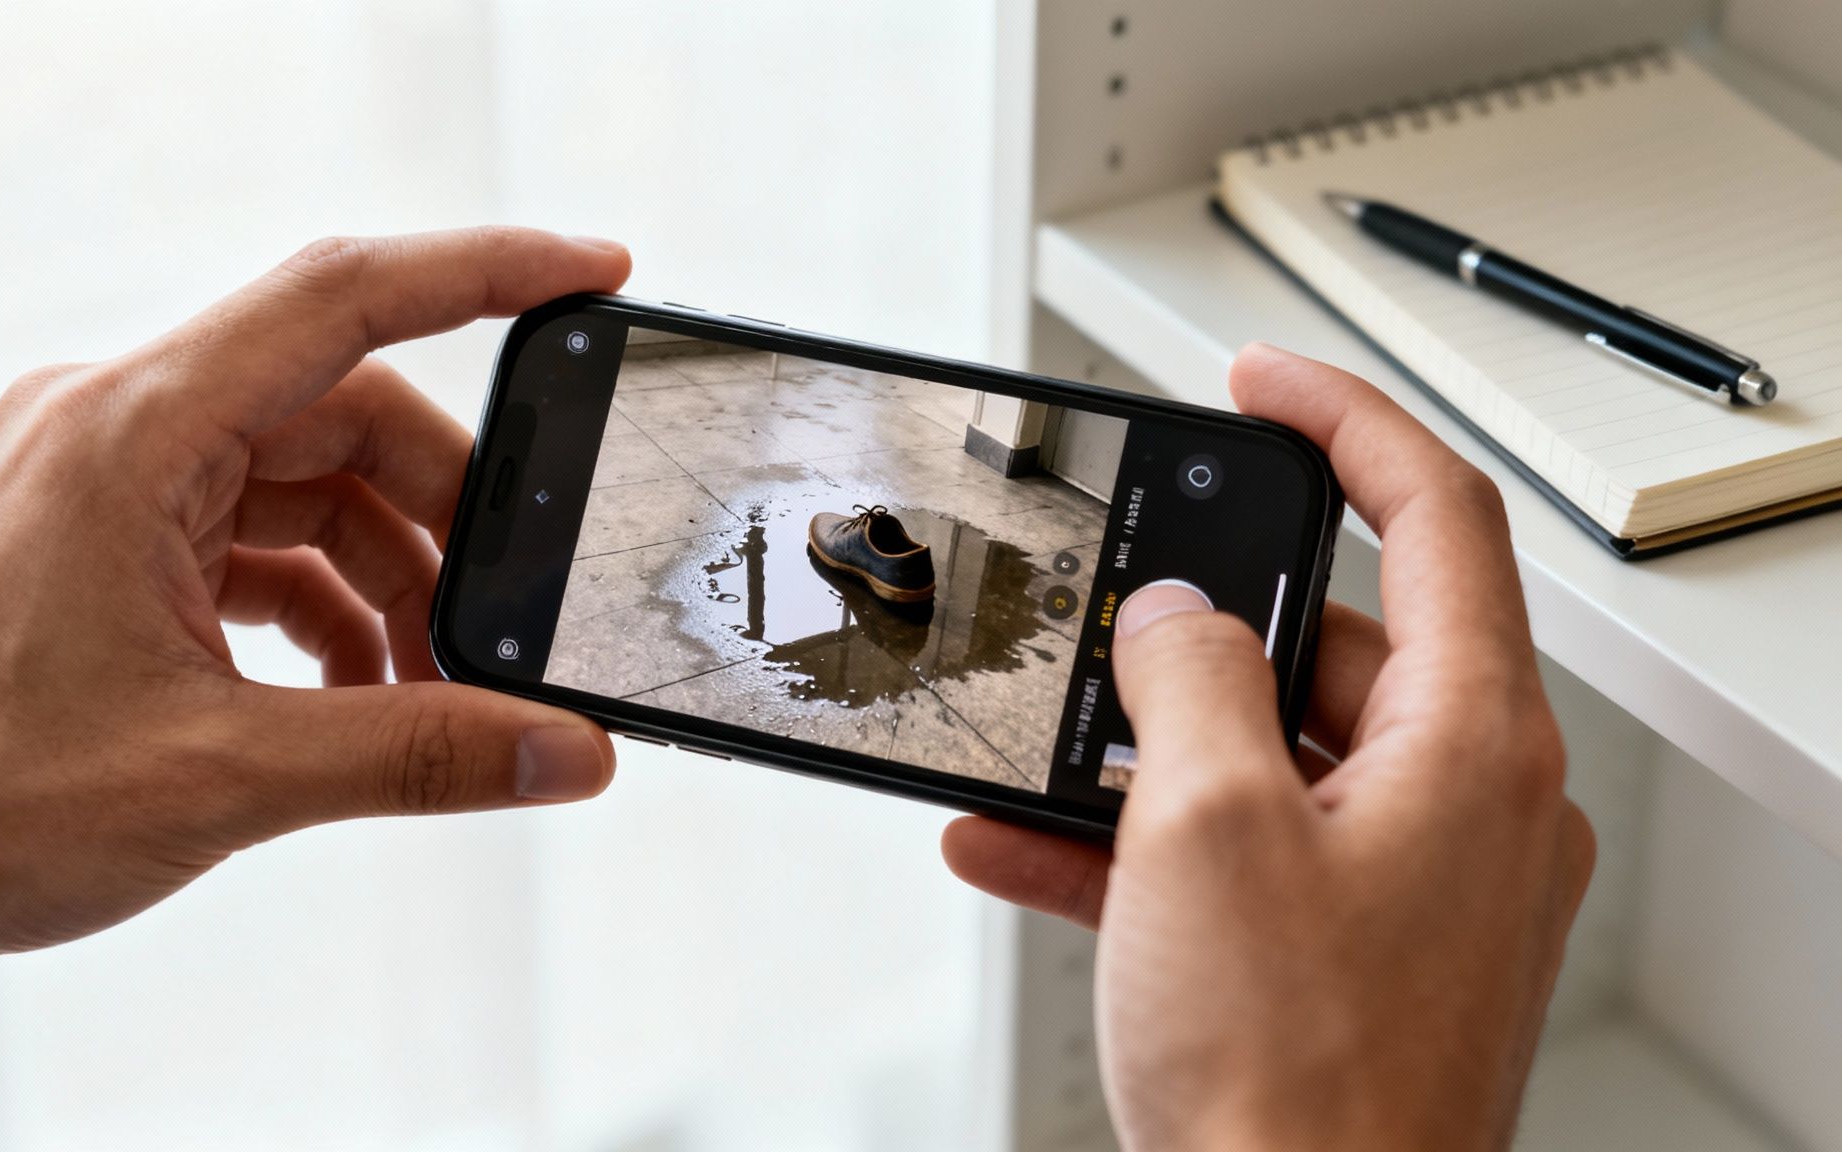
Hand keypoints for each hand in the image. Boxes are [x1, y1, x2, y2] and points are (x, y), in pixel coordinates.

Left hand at [0, 229, 631, 1041]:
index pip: (343, 298)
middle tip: (512, 612)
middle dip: (445, 513)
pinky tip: (359, 691)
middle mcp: (115, 425)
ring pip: (303, 481)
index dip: (484, 272)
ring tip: (434, 686)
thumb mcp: (226, 776)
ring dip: (385, 576)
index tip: (589, 273)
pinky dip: (323, 603)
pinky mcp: (99, 539)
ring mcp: (102, 481)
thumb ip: (419, 753)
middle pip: (343, 411)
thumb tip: (565, 748)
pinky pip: (252, 536)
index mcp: (133, 428)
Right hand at [943, 344, 1593, 1149]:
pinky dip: (1140, 840)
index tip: (1258, 381)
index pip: (1435, 515)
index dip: (1341, 420)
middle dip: (1199, 631)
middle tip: (1107, 616)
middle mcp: (1464, 805)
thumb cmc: (1298, 1087)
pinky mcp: (1350, 951)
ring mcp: (1410, 883)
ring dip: (1145, 749)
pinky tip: (1021, 844)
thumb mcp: (1205, 827)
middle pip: (1338, 645)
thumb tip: (1175, 620)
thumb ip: (1186, 679)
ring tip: (1038, 750)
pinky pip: (1242, 854)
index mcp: (1472, 746)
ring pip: (1270, 757)